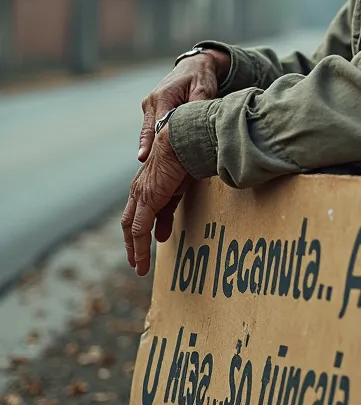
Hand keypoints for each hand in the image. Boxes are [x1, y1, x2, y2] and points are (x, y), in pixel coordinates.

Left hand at [122, 126, 188, 275]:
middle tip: (135, 260)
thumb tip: (164, 234)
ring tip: (138, 267)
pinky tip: (142, 261)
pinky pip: (140, 229)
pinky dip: (139, 247)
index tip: (146, 244)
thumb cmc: (187, 155)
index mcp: (148, 183)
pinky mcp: (147, 200)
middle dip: (132, 241)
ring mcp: (141, 195)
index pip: (140, 211)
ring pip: (132, 228)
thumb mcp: (180, 186)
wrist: (184, 138)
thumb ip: (170, 209)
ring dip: (134, 249)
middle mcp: (139, 189)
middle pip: (130, 220)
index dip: (141, 229)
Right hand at [138, 49, 229, 162]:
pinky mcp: (151, 111)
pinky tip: (154, 161)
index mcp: (163, 97)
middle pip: (148, 133)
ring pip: (148, 134)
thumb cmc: (201, 77)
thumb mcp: (203, 89)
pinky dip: (153, 144)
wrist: (194, 66)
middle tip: (147, 171)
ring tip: (149, 170)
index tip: (149, 160)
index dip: (154, 144)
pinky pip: (150, 131)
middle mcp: (151, 102)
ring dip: (150, 150)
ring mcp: (149, 106)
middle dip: (148, 152)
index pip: (157, 126)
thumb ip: (197, 105)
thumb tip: (195, 121)